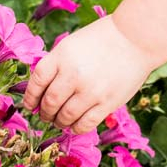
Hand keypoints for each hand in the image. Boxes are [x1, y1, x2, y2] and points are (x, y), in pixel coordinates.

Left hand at [23, 17, 154, 134]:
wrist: (136, 38)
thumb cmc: (102, 38)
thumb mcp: (72, 44)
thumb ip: (57, 64)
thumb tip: (41, 92)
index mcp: (61, 56)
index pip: (37, 82)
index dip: (30, 97)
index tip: (30, 104)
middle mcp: (73, 74)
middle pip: (49, 102)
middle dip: (44, 113)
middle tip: (46, 115)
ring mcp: (90, 91)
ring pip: (65, 117)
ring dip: (59, 122)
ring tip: (60, 121)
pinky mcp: (107, 103)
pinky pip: (84, 124)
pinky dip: (76, 128)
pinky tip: (75, 125)